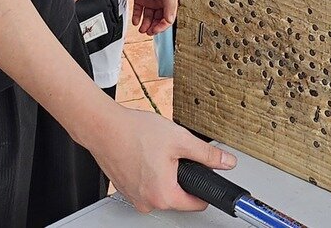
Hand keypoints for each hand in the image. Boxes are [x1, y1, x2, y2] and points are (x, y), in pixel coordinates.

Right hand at [88, 104, 236, 212]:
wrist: (104, 127)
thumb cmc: (135, 133)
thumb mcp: (180, 140)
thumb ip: (207, 155)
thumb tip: (226, 162)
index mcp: (164, 196)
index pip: (196, 204)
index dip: (206, 188)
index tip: (207, 176)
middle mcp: (147, 202)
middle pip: (178, 196)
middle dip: (183, 176)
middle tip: (177, 154)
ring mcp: (134, 197)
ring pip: (162, 189)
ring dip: (166, 173)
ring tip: (158, 152)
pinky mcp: (126, 189)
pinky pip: (147, 185)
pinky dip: (151, 172)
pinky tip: (147, 154)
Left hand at [128, 0, 179, 34]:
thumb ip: (171, 4)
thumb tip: (170, 20)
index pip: (168, 16)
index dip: (163, 25)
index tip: (156, 30)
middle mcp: (160, 0)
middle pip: (158, 18)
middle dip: (154, 27)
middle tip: (149, 32)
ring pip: (148, 17)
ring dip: (145, 24)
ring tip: (142, 29)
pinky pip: (138, 11)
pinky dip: (137, 17)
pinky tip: (136, 21)